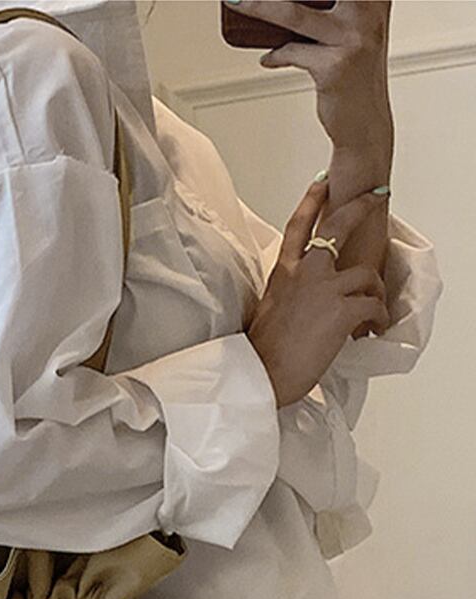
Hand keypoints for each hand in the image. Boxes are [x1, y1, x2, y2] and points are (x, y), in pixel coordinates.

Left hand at [226, 0, 393, 152]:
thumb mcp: (350, 28)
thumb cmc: (353, 72)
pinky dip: (276, 54)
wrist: (365, 121)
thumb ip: (330, 8)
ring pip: (293, 14)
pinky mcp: (335, 66)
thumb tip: (273, 2)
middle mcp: (368, 8)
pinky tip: (269, 57)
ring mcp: (353, 37)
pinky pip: (292, 51)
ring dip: (258, 6)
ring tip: (236, 1)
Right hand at [245, 177, 390, 408]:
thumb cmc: (262, 352)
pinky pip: (373, 304)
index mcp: (284, 273)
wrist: (261, 373)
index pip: (298, 226)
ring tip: (376, 307)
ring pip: (366, 273)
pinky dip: (378, 315)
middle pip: (336, 227)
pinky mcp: (342, 311)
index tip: (322, 183)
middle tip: (376, 196)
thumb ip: (290, 294)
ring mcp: (324, 289)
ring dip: (376, 289)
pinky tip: (375, 325)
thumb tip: (302, 301)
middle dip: (359, 207)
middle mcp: (305, 273)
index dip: (312, 201)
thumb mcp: (271, 310)